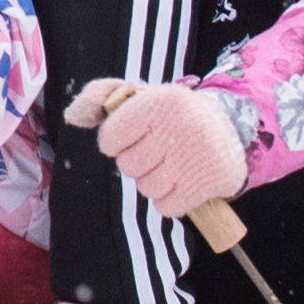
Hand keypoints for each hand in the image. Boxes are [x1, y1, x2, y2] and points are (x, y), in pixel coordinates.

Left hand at [67, 77, 245, 216]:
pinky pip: (169, 207)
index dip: (115, 142)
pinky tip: (181, 183)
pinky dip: (170, 201)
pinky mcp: (211, 182)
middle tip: (156, 152)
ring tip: (170, 166)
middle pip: (129, 166)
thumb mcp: (141, 96)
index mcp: (160, 101)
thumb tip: (72, 116)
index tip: (132, 137)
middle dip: (137, 164)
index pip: (111, 137)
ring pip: (147, 189)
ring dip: (153, 183)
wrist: (231, 127)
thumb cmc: (174, 114)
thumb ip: (102, 97)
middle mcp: (181, 126)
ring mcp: (197, 156)